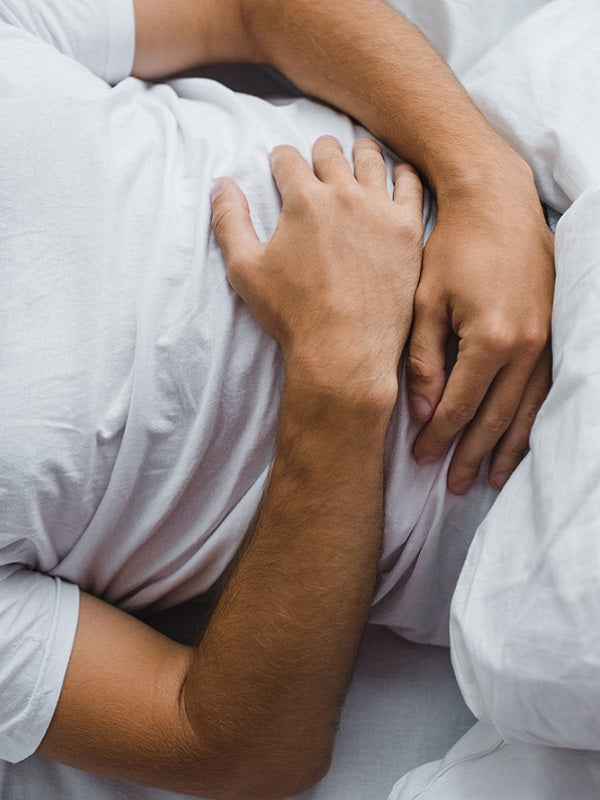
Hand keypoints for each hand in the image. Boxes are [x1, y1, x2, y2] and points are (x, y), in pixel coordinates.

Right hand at [211, 136, 423, 407]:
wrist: (344, 350)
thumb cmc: (292, 315)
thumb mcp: (244, 269)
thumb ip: (229, 221)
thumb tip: (220, 183)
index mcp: (303, 199)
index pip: (288, 159)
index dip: (280, 159)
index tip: (281, 165)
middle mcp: (343, 194)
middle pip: (330, 152)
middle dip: (319, 152)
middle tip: (319, 158)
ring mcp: (380, 210)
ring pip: (371, 159)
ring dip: (359, 153)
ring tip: (357, 156)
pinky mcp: (408, 230)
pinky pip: (410, 185)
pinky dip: (401, 174)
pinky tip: (396, 176)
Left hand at [407, 158, 554, 493]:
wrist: (497, 203)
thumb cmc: (453, 248)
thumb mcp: (424, 303)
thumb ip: (422, 361)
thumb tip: (420, 411)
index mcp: (490, 340)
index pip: (460, 406)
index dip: (439, 436)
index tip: (421, 458)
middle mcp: (527, 347)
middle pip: (496, 417)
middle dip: (471, 453)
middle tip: (454, 486)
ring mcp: (548, 340)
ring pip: (528, 410)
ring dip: (507, 448)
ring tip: (489, 479)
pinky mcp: (556, 331)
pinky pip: (546, 390)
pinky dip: (532, 420)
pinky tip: (521, 441)